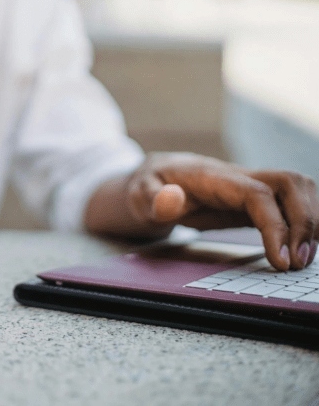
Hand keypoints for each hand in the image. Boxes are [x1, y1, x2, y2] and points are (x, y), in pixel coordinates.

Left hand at [127, 152, 317, 270]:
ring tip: (301, 260)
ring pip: (298, 190)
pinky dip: (304, 224)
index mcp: (213, 177)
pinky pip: (291, 205)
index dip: (275, 225)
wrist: (153, 178)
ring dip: (310, 222)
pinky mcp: (256, 201)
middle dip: (306, 222)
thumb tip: (172, 200)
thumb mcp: (139, 195)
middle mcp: (239, 177)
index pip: (257, 194)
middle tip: (297, 263)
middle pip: (291, 184)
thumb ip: (152, 198)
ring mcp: (251, 187)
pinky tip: (300, 250)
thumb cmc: (148, 187)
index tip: (280, 260)